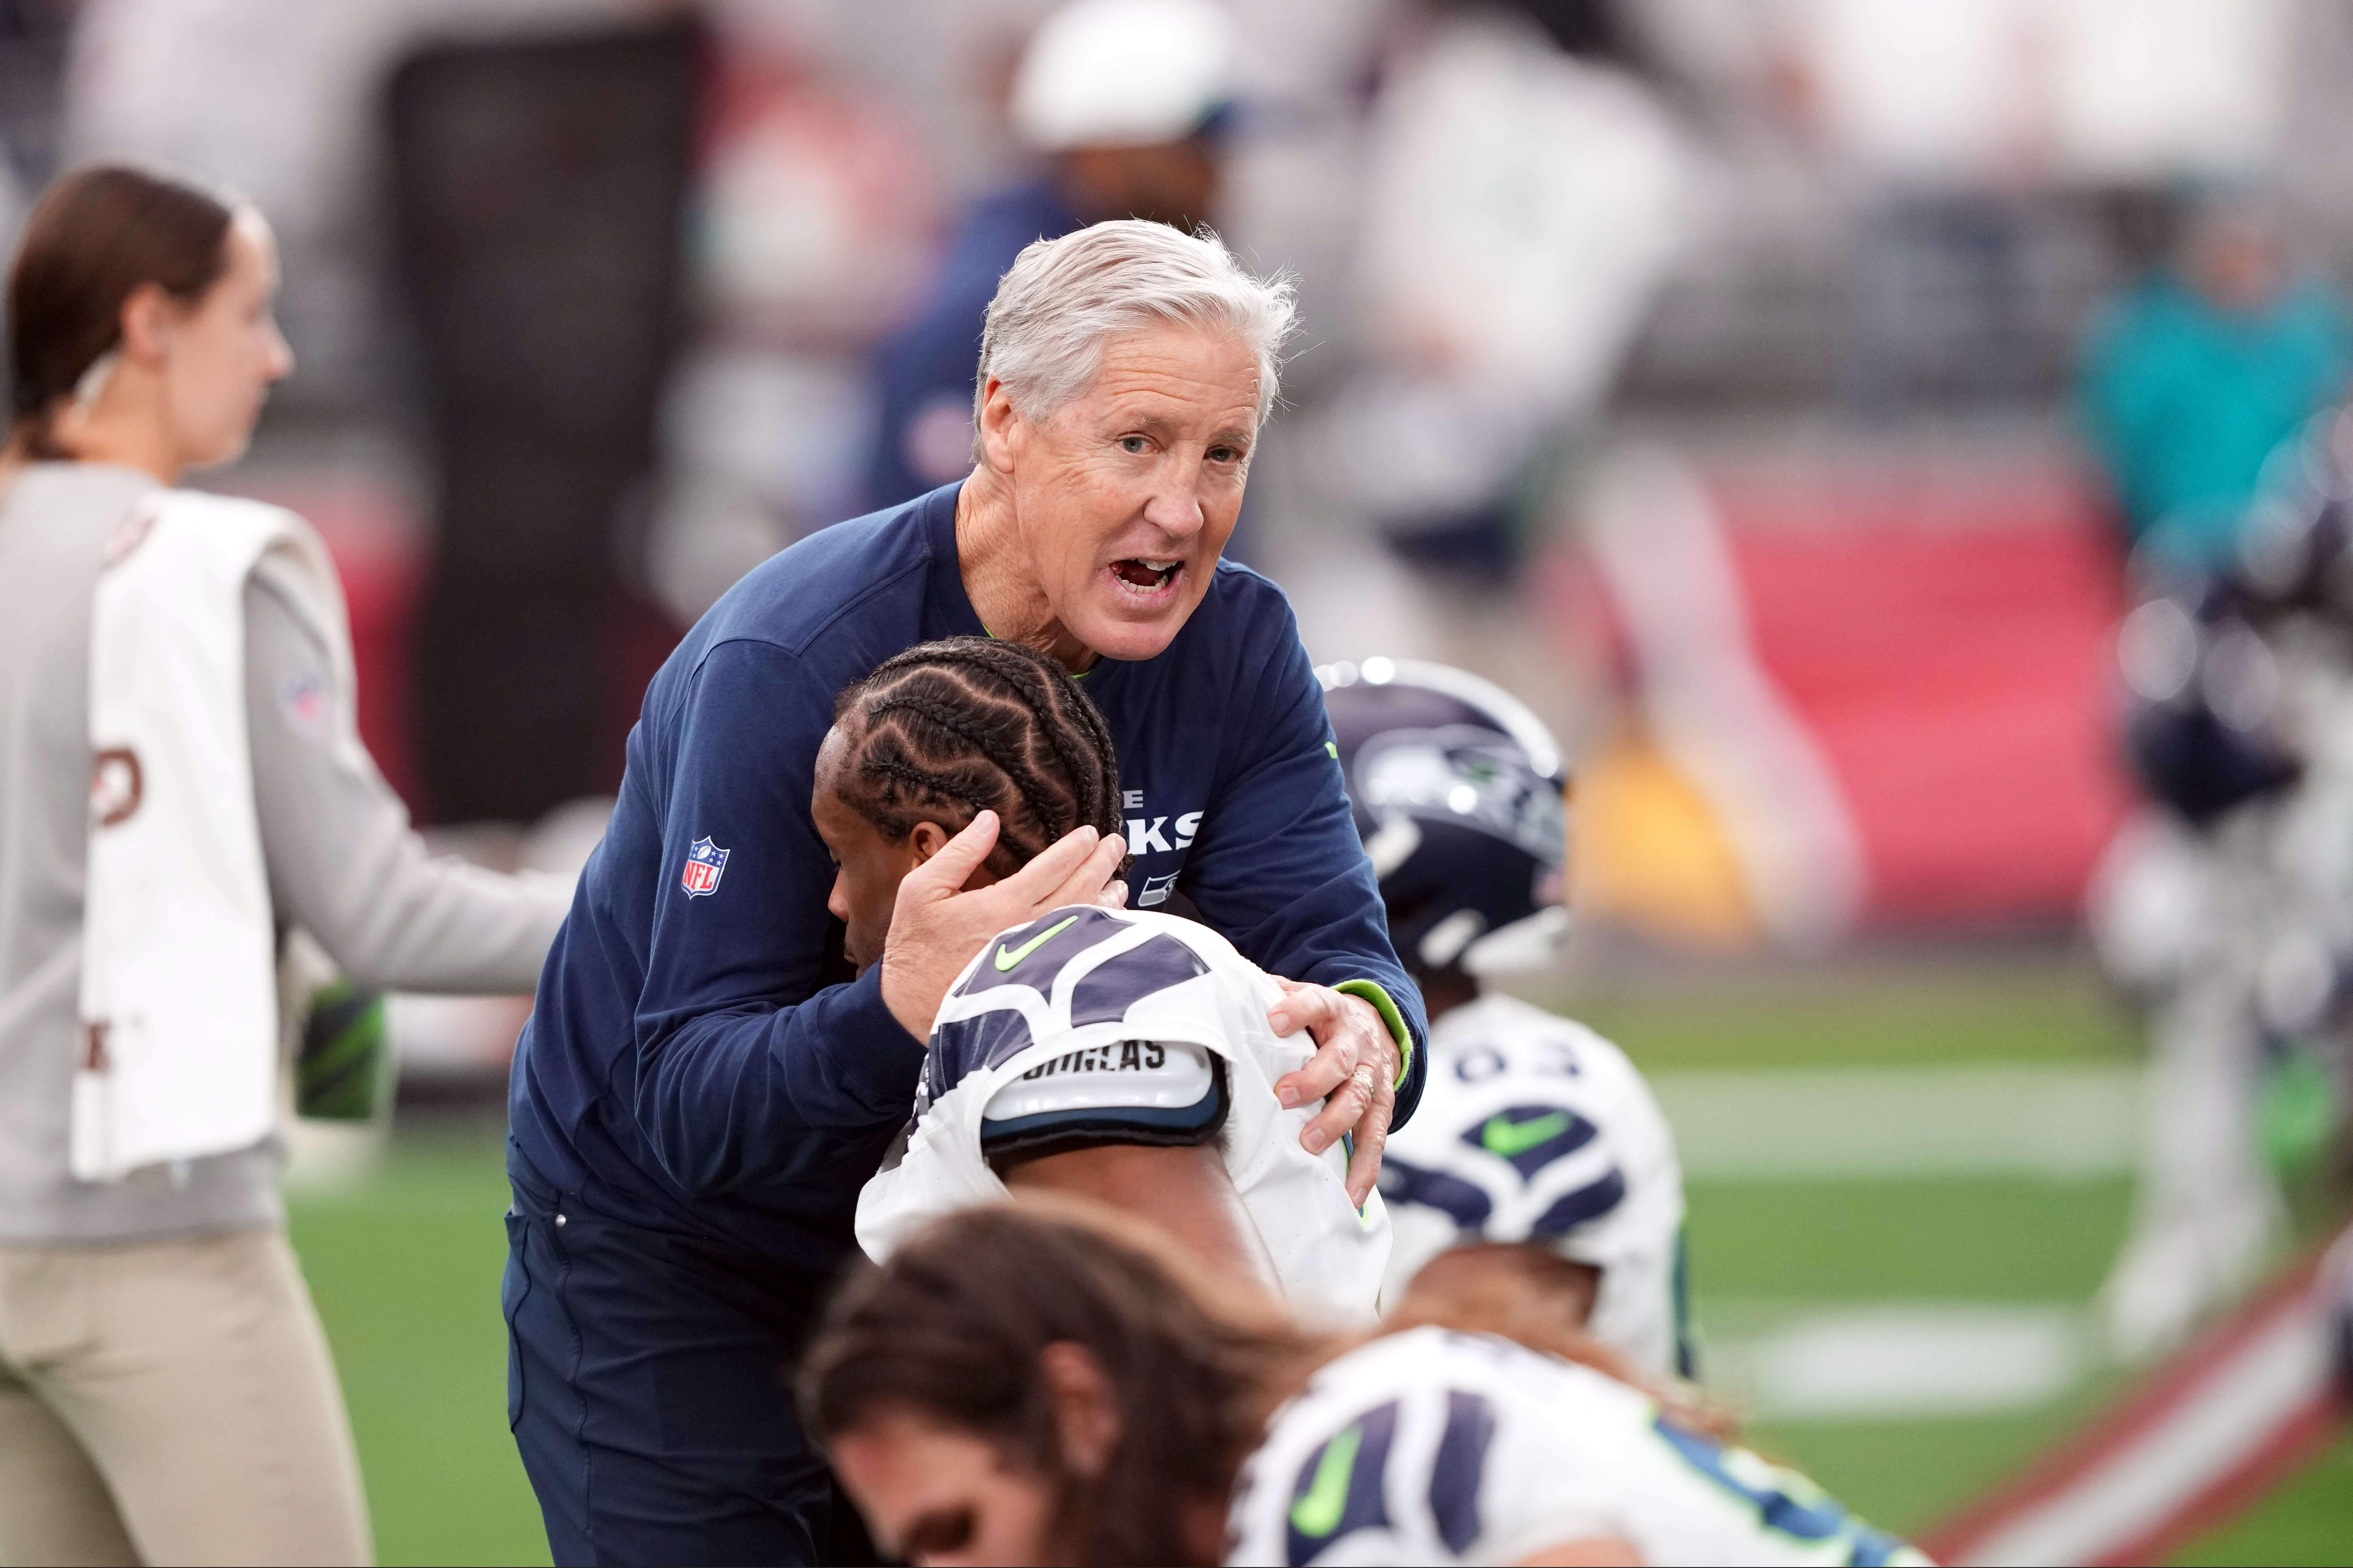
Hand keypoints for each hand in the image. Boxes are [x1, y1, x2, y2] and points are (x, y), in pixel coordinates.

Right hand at [879, 812, 1127, 1039]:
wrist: (911, 1010)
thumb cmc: (915, 950)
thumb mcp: (921, 891)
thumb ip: (958, 853)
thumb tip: (989, 820)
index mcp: (1003, 905)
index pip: (1053, 867)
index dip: (1076, 848)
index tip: (1090, 833)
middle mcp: (1031, 930)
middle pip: (1078, 890)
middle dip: (1101, 864)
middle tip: (1117, 845)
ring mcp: (1041, 958)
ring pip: (1085, 922)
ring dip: (1105, 899)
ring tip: (1119, 883)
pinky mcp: (1041, 981)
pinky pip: (1079, 952)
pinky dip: (1097, 934)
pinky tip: (1106, 926)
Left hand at [1267, 980, 1395, 1208]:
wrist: (1379, 1027)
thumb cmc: (1324, 1020)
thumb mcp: (1304, 997)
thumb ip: (1270, 994)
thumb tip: (1224, 991)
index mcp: (1332, 1011)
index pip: (1317, 1003)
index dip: (1298, 1010)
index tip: (1275, 1020)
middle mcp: (1357, 1043)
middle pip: (1340, 1060)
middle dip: (1315, 1079)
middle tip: (1285, 1096)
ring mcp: (1373, 1077)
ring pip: (1360, 1100)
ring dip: (1336, 1123)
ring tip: (1311, 1144)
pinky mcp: (1383, 1107)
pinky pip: (1376, 1139)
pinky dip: (1364, 1169)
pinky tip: (1350, 1194)